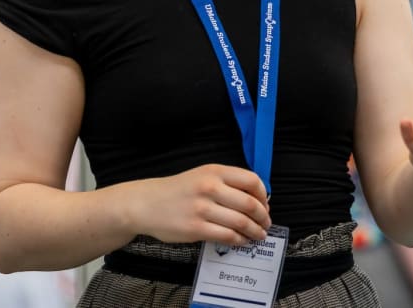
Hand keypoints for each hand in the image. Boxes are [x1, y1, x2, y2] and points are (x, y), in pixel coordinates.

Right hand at [129, 164, 270, 245]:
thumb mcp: (202, 175)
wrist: (147, 203)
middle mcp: (210, 187)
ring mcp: (203, 208)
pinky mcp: (196, 228)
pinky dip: (239, 240)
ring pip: (241, 222)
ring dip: (255, 231)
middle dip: (263, 217)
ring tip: (258, 235)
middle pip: (250, 204)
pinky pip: (227, 236)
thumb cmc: (178, 190)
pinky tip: (242, 241)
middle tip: (266, 224)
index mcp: (215, 171)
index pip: (252, 181)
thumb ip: (226, 183)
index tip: (265, 205)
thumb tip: (255, 200)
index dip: (263, 196)